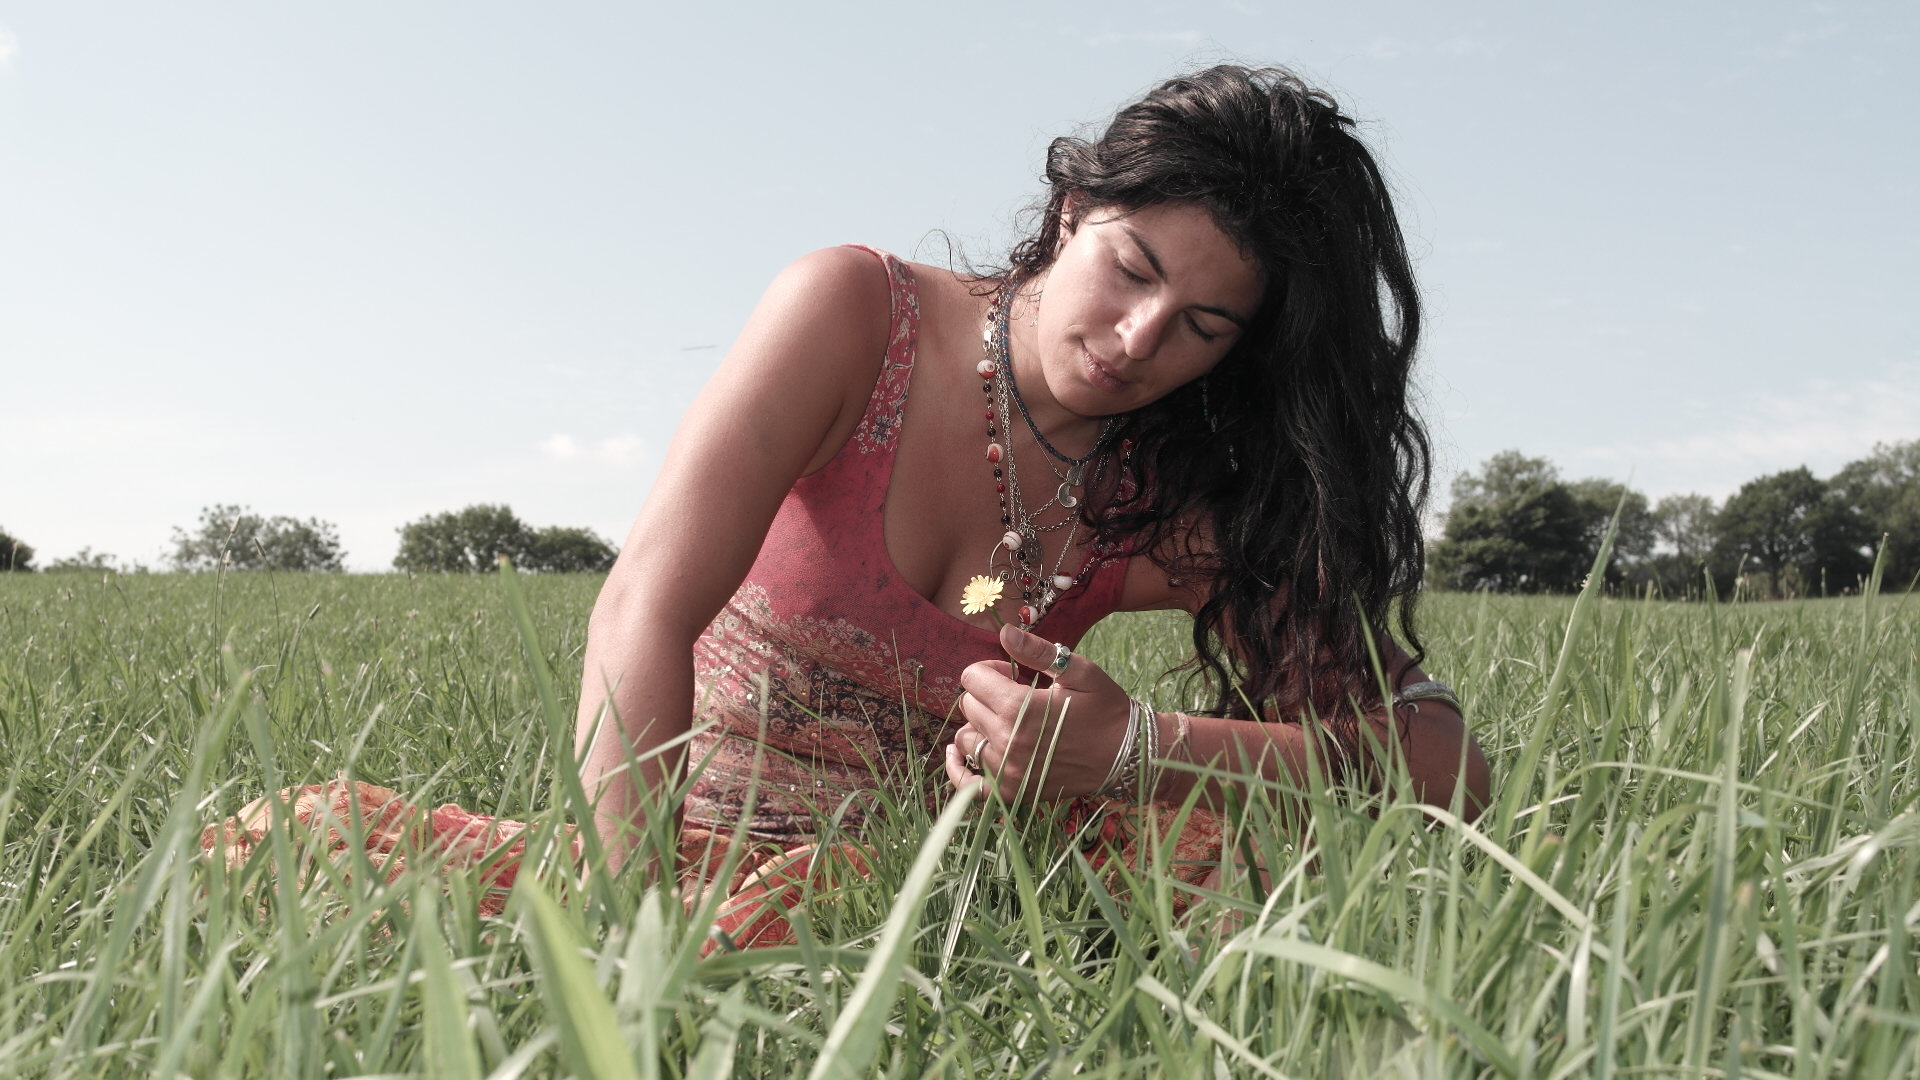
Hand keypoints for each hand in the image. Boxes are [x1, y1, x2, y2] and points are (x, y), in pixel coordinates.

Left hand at [943, 623, 1133, 802]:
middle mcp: (1006, 741)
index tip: (1013, 674)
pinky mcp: (1011, 792)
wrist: (1126, 755)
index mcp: (1018, 708)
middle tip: (1015, 696)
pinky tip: (959, 753)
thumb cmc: (1104, 708)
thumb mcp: (1078, 671)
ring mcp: (1007, 771)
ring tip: (1005, 723)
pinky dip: (958, 768)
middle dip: (985, 695)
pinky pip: (968, 784)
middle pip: (968, 706)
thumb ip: (1037, 651)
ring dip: (979, 727)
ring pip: (966, 740)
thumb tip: (1004, 632)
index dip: (990, 669)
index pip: (972, 678)